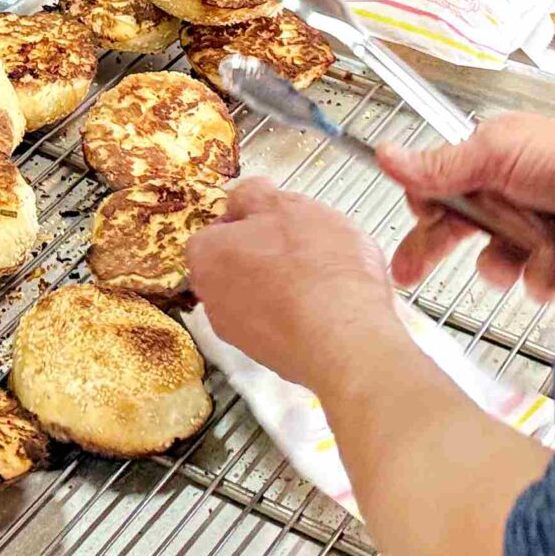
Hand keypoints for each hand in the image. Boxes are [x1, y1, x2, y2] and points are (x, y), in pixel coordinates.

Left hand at [187, 178, 397, 386]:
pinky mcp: (276, 361)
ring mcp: (244, 338)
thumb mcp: (283, 205)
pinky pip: (287, 328)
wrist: (346, 340)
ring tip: (327, 276)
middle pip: (237, 268)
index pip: (215, 232)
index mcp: (208, 257)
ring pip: (263, 299)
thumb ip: (254, 194)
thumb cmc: (314, 266)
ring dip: (289, 287)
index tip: (274, 218)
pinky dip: (305, 316)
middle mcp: (215, 301)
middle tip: (304, 244)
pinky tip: (334, 308)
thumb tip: (244, 194)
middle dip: (268, 255)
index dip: (246, 221)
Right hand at [376, 113, 554, 299]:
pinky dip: (550, 277)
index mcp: (490, 164)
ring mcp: (541, 224)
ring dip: (513, 266)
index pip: (440, 194)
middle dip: (443, 250)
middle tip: (411, 272)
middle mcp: (513, 194)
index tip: (418, 229)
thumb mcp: (496, 154)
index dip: (427, 215)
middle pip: (464, 232)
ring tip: (535, 257)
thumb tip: (387, 155)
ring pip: (503, 263)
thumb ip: (440, 166)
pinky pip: (542, 280)